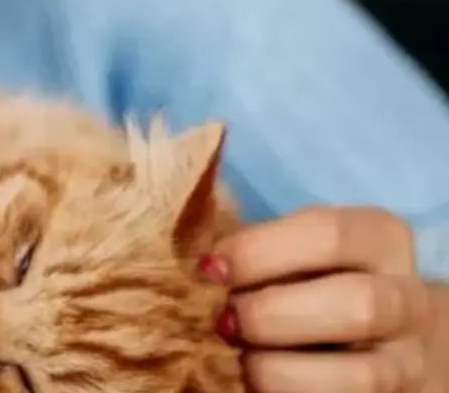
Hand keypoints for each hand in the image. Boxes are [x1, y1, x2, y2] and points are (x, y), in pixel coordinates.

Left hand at [209, 206, 443, 392]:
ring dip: (280, 370)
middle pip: (358, 304)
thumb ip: (256, 252)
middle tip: (225, 320)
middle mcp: (406, 299)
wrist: (371, 337)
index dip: (259, 251)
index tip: (210, 270)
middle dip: (272, 315)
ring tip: (242, 360)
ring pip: (361, 375)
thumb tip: (205, 268)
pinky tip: (256, 383)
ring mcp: (404, 360)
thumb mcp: (291, 251)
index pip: (330, 234)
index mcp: (380, 239)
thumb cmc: (308, 279)